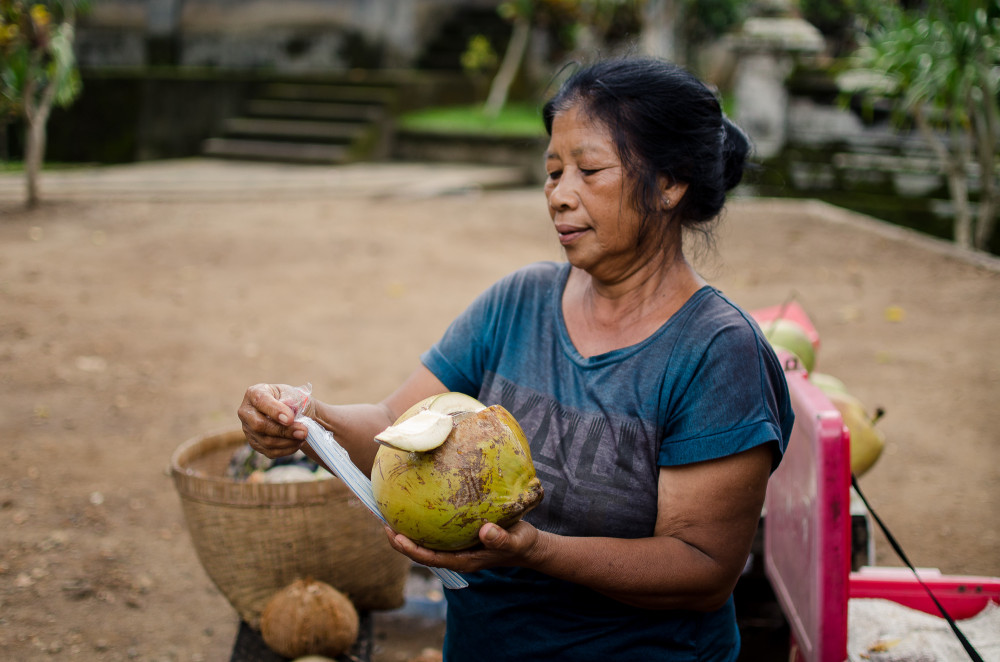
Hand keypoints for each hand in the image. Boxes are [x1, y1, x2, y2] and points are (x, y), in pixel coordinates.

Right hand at [237, 383, 315, 458]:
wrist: (293, 411)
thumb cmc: (291, 399)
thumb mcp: (293, 394)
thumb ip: (292, 402)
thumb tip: (289, 417)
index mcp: (254, 393)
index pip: (261, 401)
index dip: (275, 411)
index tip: (290, 419)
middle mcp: (246, 411)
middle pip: (259, 425)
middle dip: (283, 430)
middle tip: (303, 431)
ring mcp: (248, 429)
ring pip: (266, 441)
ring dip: (288, 441)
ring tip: (303, 436)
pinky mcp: (255, 443)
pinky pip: (270, 452)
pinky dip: (286, 449)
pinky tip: (297, 443)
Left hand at [383, 520, 543, 573]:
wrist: (528, 546)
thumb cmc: (521, 544)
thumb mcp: (516, 540)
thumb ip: (501, 539)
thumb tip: (485, 531)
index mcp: (463, 560)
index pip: (430, 558)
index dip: (410, 549)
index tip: (395, 536)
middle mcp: (455, 556)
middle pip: (420, 551)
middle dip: (399, 539)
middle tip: (383, 520)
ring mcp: (455, 548)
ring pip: (425, 541)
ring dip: (407, 530)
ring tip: (390, 511)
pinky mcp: (459, 538)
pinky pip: (435, 531)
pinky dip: (423, 521)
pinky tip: (417, 503)